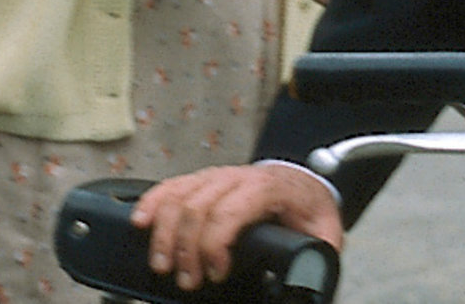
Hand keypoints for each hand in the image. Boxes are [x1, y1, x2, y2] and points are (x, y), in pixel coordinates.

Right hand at [131, 162, 343, 292]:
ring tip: (162, 265)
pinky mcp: (201, 181)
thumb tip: (306, 287)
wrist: (303, 183)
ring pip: (178, 197)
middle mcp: (236, 178)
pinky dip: (151, 204)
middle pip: (196, 208)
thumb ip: (316, 260)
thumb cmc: (309, 209)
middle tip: (188, 281)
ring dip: (164, 233)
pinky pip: (170, 187)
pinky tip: (140, 223)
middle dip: (186, 249)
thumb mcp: (324, 234)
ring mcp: (215, 177)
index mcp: (266, 188)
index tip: (216, 273)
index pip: (228, 212)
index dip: (214, 244)